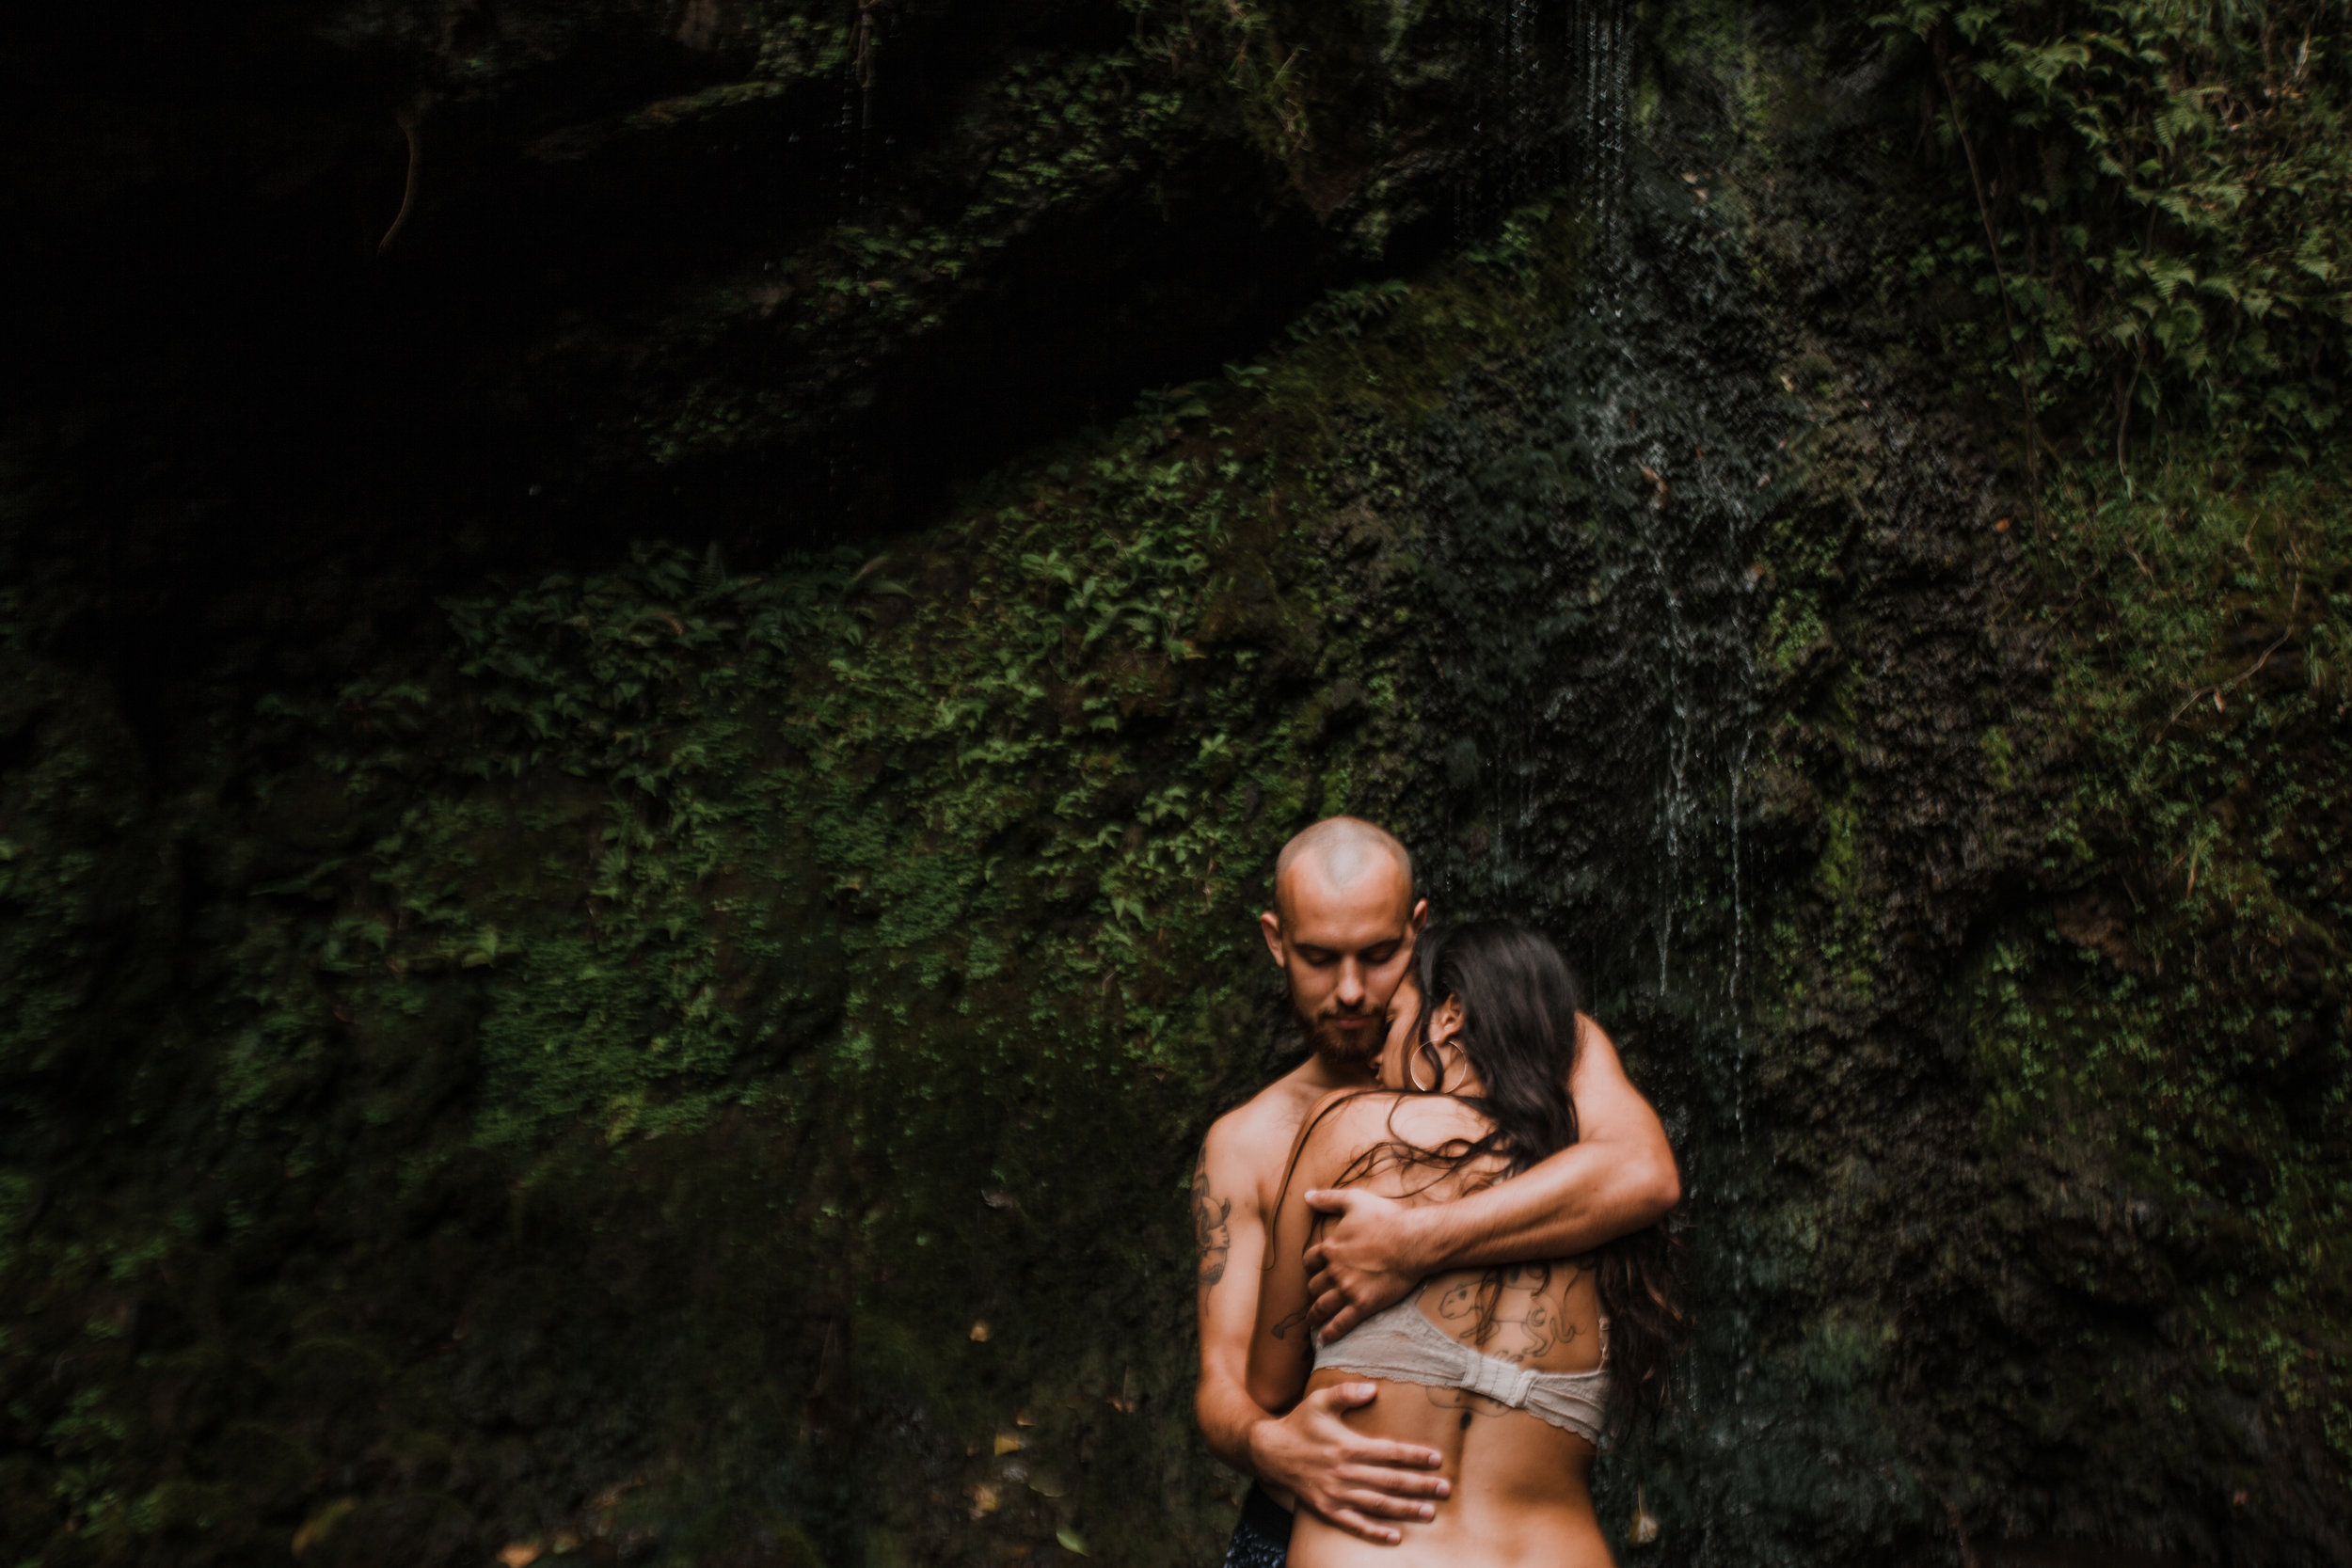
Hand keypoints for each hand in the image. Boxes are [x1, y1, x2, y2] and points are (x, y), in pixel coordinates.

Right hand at [1248, 1382, 1449, 1543]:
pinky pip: (1354, 1525)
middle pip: (1391, 1481)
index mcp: (1348, 1446)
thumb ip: (1346, 1393)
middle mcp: (1345, 1472)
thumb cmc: (1299, 1423)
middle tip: (1445, 1489)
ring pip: (1378, 1505)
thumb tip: (1373, 1388)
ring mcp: (1336, 1494)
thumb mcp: (1320, 1400)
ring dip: (1406, 1509)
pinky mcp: (1327, 1510)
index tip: (1437, 1459)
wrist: (1269, 1452)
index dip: (1415, 1456)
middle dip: (1421, 1485)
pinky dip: (1375, 1532)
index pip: (1390, 1452)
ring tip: (1430, 1512)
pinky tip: (1395, 1537)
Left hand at [1303, 1187, 1425, 1342]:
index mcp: (1331, 1247)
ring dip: (1315, 1315)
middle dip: (1313, 1291)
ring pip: (1322, 1306)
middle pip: (1314, 1285)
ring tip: (1312, 1322)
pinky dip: (1330, 1333)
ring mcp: (1348, 1290)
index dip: (1311, 1266)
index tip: (1313, 1270)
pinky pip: (1340, 1323)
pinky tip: (1324, 1340)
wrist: (1412, 1242)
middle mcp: (1334, 1271)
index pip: (1310, 1260)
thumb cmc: (1386, 1219)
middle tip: (1314, 1297)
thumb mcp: (1355, 1201)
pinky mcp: (1363, 1305)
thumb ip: (1329, 1199)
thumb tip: (1306, 1195)